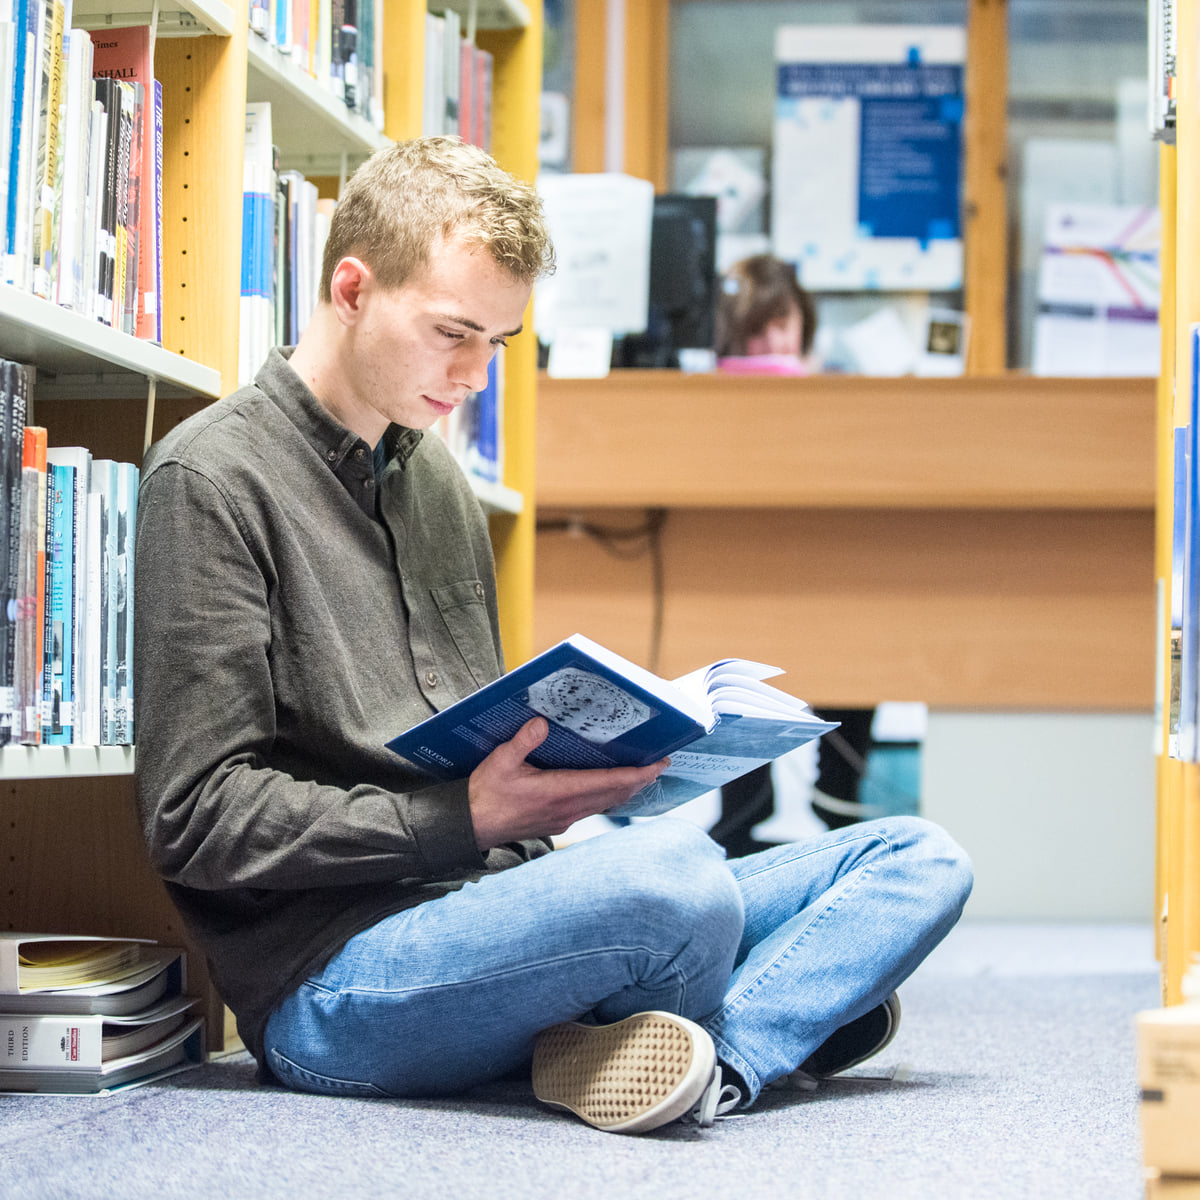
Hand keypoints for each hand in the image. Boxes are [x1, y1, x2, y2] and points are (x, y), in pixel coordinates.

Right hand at [467, 716, 669, 849]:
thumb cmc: (485, 794)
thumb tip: (541, 722)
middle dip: (639, 780)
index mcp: (558, 792)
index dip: (637, 774)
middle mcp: (567, 808)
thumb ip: (523, 742)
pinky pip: (593, 808)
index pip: (608, 783)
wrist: (470, 826)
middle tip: (660, 764)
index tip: (658, 765)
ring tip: (642, 773)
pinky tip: (610, 787)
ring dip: (626, 789)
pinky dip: (609, 795)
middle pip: (615, 794)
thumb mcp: (500, 761)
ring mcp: (564, 818)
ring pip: (605, 803)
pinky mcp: (558, 821)